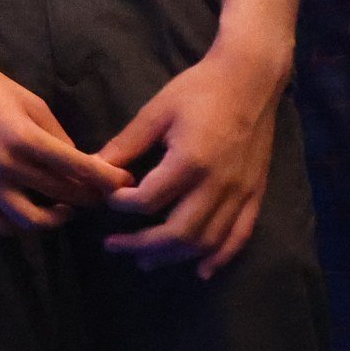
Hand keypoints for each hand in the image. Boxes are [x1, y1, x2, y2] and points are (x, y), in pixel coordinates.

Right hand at [0, 45, 126, 234]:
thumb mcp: (28, 99)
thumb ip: (55, 133)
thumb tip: (78, 162)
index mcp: (25, 137)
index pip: (79, 169)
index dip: (107, 181)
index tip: (122, 186)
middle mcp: (4, 163)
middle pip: (60, 195)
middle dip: (87, 199)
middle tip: (96, 196)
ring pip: (27, 221)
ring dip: (53, 221)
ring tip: (61, 211)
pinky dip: (11, 228)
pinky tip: (23, 218)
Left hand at [97, 35, 290, 276]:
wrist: (250, 78)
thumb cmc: (199, 89)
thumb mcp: (156, 112)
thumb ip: (126, 144)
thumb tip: (94, 168)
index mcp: (190, 161)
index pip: (149, 201)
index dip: (122, 206)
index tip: (106, 201)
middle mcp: (218, 184)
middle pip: (178, 233)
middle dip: (142, 246)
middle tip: (113, 247)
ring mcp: (241, 193)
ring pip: (207, 241)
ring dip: (174, 257)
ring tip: (145, 262)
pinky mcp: (256, 194)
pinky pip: (239, 236)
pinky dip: (219, 257)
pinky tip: (201, 271)